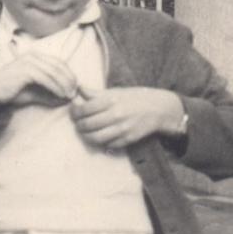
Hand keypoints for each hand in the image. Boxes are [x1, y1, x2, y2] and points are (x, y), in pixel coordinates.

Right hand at [0, 48, 79, 109]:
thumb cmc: (12, 92)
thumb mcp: (35, 92)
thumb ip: (50, 93)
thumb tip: (66, 98)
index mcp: (36, 57)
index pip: (58, 62)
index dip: (69, 74)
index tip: (75, 87)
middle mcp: (33, 56)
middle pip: (58, 65)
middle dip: (69, 79)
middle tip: (74, 92)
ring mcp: (28, 62)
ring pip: (53, 71)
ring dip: (64, 84)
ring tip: (69, 95)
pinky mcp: (25, 70)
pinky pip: (45, 78)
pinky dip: (55, 87)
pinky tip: (60, 95)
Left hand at [71, 86, 187, 151]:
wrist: (159, 108)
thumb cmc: (136, 98)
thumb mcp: (117, 91)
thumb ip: (97, 93)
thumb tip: (79, 89)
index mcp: (111, 100)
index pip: (84, 109)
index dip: (75, 111)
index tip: (73, 111)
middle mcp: (116, 115)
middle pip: (87, 125)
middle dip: (78, 125)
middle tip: (77, 123)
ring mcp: (122, 129)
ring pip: (95, 138)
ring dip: (86, 136)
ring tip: (84, 132)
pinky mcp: (127, 140)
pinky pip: (107, 144)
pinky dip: (101, 141)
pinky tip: (99, 136)